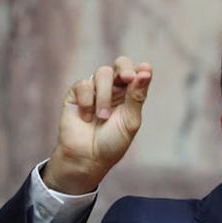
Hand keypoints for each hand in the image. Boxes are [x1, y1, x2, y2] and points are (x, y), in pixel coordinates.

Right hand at [43, 56, 152, 193]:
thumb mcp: (130, 121)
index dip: (140, 70)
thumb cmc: (112, 143)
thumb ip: (137, 96)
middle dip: (124, 69)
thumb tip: (146, 71)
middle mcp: (113, 89)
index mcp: (129, 95)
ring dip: (105, 96)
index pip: (136, 73)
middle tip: (127, 79)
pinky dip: (87, 101)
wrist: (87, 158)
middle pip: (120, 64)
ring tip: (103, 117)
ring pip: (103, 73)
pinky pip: (84, 85)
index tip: (144, 71)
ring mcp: (95, 90)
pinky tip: (87, 117)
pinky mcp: (76, 94)